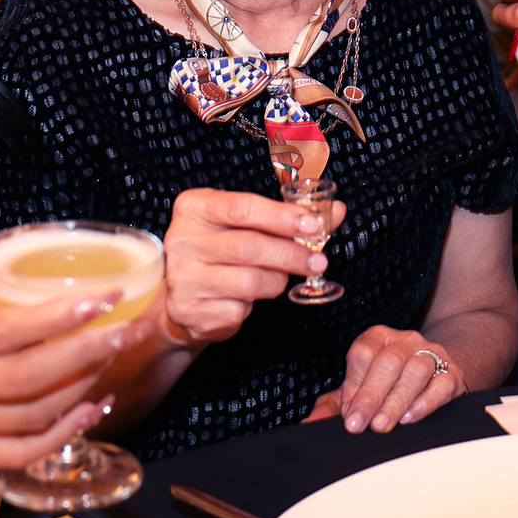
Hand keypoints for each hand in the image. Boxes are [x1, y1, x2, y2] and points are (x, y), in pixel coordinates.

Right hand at [0, 248, 138, 468]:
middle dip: (84, 354)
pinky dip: (58, 436)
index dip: (56, 317)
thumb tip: (21, 245)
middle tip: (124, 329)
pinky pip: (13, 453)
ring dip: (78, 391)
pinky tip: (88, 409)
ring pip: (25, 419)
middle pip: (22, 380)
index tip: (101, 297)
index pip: (1, 333)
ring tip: (110, 359)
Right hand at [159, 187, 347, 347]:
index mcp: (194, 207)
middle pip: (249, 246)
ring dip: (276, 281)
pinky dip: (254, 305)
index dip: (282, 217)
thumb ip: (289, 217)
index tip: (312, 225)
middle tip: (318, 261)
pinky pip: (238, 309)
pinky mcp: (189, 310)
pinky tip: (249, 298)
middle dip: (291, 254)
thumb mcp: (247, 223)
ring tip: (280, 278)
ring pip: (249, 281)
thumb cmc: (222, 250)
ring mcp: (183, 277)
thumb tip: (335, 212)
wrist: (184, 293)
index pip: (243, 208)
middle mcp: (182, 239)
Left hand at [304, 327, 463, 431]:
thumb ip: (334, 404)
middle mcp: (405, 341)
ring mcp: (431, 354)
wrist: (436, 372)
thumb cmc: (391, 382)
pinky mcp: (452, 373)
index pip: (363, 353)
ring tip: (383, 424)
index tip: (347, 412)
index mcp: (379, 338)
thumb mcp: (361, 388)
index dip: (353, 384)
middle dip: (371, 396)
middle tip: (360, 424)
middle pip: (388, 362)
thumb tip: (312, 422)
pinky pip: (441, 384)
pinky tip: (410, 418)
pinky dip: (425, 402)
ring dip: (396, 400)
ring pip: (415, 371)